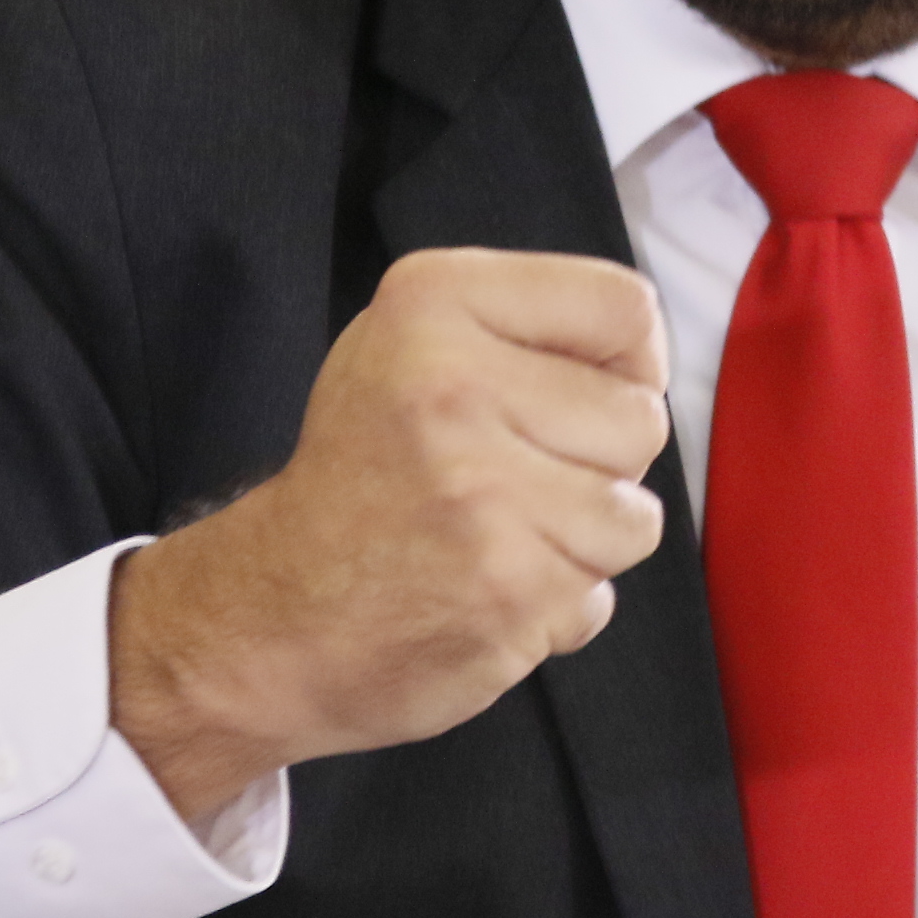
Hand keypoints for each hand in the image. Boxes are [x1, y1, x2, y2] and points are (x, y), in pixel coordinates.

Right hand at [109, 249, 671, 827]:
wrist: (271, 615)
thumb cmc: (362, 472)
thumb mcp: (410, 347)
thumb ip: (523, 328)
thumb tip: (646, 358)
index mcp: (433, 301)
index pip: (626, 308)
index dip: (622, 363)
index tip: (571, 396)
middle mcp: (453, 385)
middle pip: (641, 416)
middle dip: (598, 461)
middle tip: (512, 480)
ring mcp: (482, 493)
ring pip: (634, 515)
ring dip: (582, 542)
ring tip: (499, 537)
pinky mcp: (506, 589)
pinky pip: (599, 593)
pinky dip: (556, 604)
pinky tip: (484, 589)